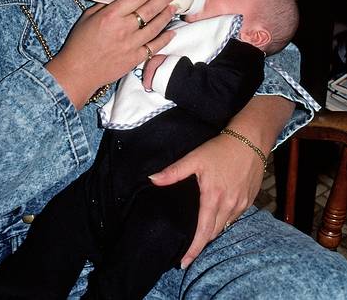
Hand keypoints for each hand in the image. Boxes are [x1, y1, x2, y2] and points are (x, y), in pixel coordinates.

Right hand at [47, 0, 182, 108]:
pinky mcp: (135, 59)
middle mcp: (124, 28)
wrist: (78, 72)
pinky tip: (172, 32)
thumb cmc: (79, 43)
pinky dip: (165, 39)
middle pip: (150, 9)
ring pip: (156, 26)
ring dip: (167, 15)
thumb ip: (105, 6)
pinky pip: (154, 47)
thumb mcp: (87, 17)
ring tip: (175, 6)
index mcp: (111, 15)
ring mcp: (131, 44)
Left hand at [148, 131, 264, 268]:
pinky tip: (216, 218)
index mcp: (213, 198)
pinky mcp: (249, 200)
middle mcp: (229, 205)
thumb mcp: (195, 158)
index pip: (202, 232)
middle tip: (188, 250)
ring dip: (212, 232)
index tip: (184, 262)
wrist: (250, 140)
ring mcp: (241, 204)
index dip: (193, 250)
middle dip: (201, 243)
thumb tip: (153, 180)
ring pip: (224, 226)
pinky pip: (234, 217)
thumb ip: (174, 172)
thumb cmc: (221, 149)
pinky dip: (223, 221)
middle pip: (213, 233)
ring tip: (200, 235)